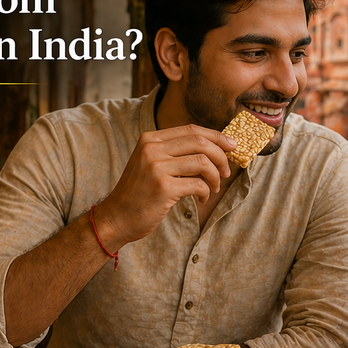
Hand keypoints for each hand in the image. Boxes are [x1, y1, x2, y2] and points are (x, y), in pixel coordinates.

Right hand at [94, 125, 236, 246]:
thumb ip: (174, 152)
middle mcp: (152, 149)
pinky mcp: (163, 188)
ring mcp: (156, 168)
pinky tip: (202, 198)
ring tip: (214, 187)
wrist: (116, 217)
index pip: (191, 130)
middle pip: (200, 142)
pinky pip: (198, 184)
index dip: (216, 136)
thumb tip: (213, 147)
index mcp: (149, 139)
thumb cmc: (139, 192)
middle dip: (220, 156)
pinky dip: (206, 192)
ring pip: (202, 162)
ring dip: (215, 176)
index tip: (231, 146)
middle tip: (226, 170)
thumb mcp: (150, 163)